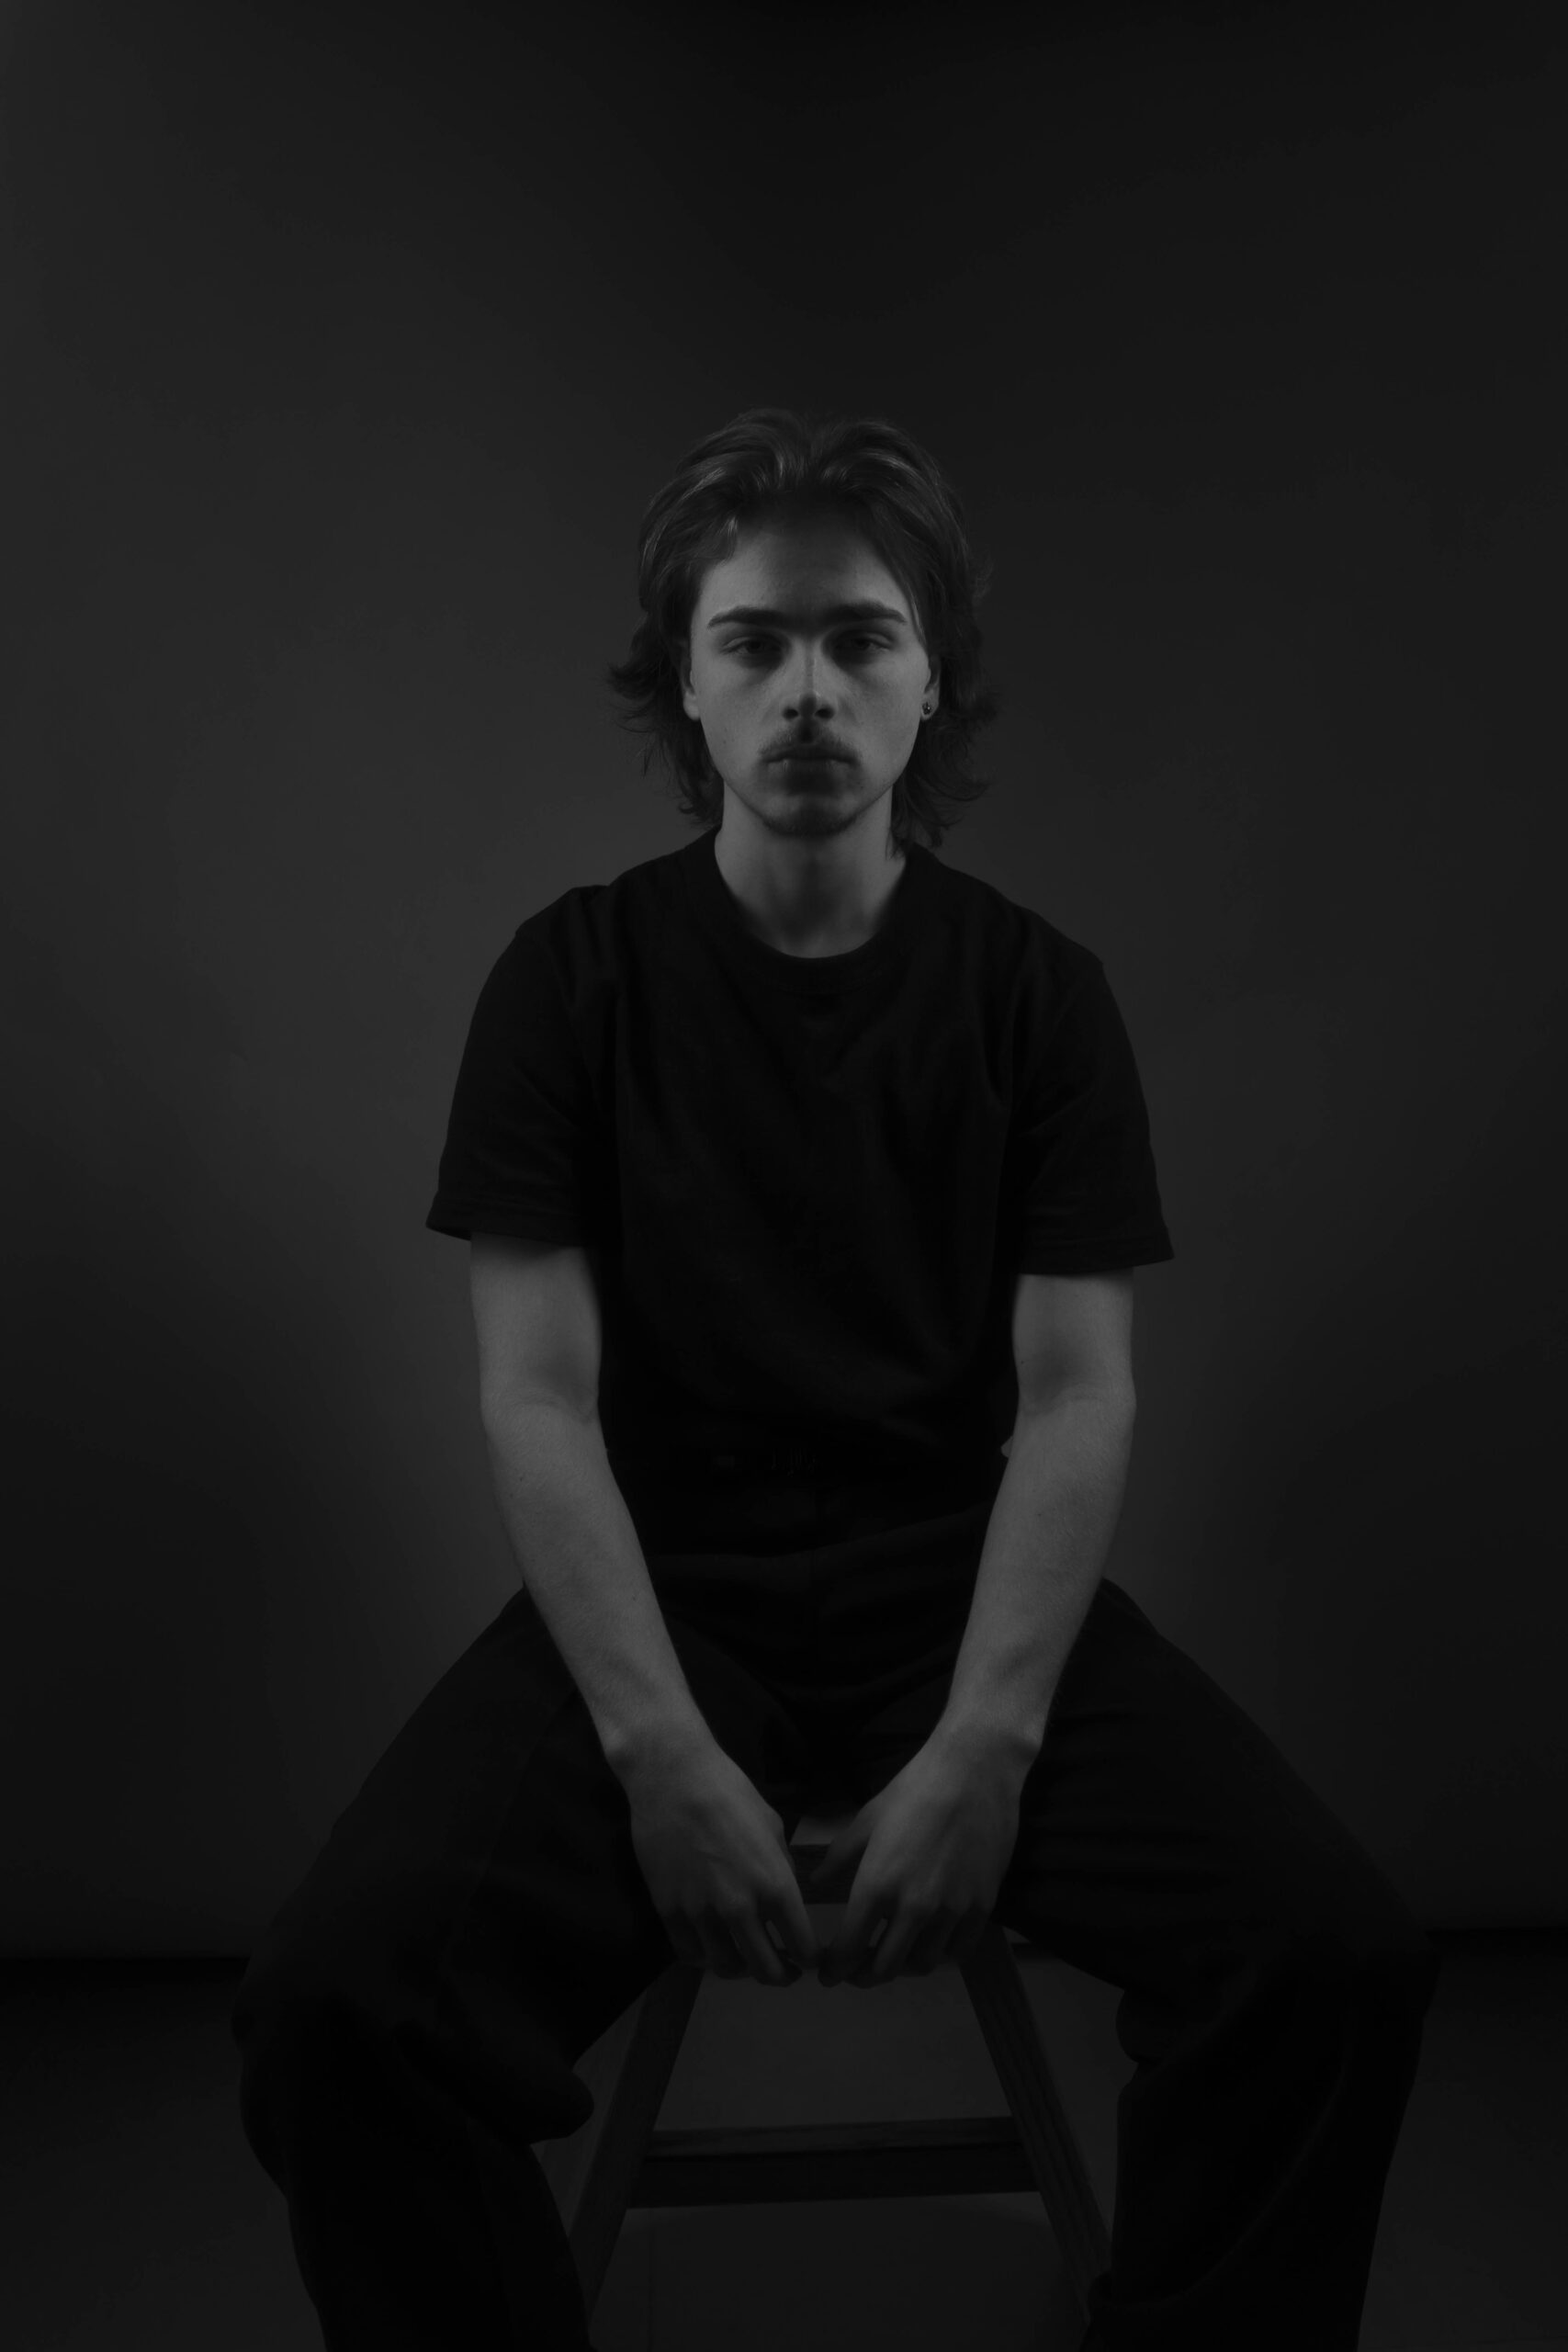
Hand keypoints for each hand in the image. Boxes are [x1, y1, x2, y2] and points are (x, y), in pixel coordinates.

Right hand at [621, 1733, 819, 1987]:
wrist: (674, 1777)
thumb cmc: (730, 1792)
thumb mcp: (772, 1827)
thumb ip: (780, 1870)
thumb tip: (785, 1899)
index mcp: (775, 1886)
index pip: (803, 1947)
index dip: (810, 1958)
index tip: (808, 1957)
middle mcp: (741, 1908)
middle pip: (767, 1971)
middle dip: (782, 1976)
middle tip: (784, 1970)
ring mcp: (702, 1913)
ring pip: (727, 1968)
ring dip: (742, 1969)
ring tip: (745, 1958)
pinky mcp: (669, 1910)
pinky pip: (689, 1953)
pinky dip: (704, 1957)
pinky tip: (711, 1947)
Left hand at [809, 1727, 1027, 1986]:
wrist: (973, 1772)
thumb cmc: (913, 1790)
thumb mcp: (867, 1821)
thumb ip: (839, 1858)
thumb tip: (816, 1883)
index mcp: (877, 1887)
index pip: (849, 1947)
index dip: (834, 1969)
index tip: (828, 1974)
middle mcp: (913, 1908)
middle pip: (885, 1968)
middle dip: (864, 1975)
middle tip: (857, 1971)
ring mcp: (951, 1910)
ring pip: (923, 1964)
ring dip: (902, 1968)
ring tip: (894, 1957)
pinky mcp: (982, 1905)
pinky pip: (960, 1949)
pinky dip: (941, 1956)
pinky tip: (931, 1946)